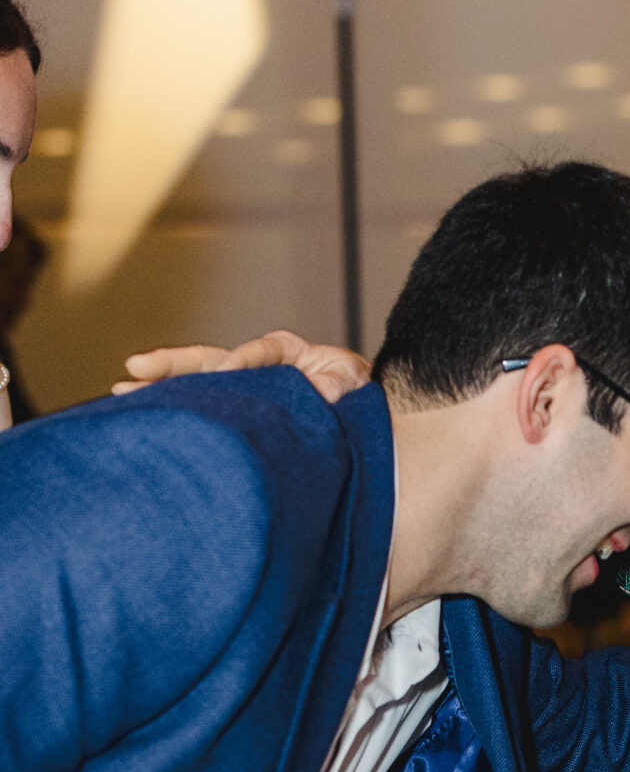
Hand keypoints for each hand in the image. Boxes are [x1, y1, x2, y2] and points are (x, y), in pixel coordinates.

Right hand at [115, 330, 371, 403]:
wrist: (363, 412)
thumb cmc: (355, 395)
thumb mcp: (349, 384)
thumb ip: (333, 387)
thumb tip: (316, 394)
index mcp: (286, 354)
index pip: (259, 353)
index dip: (242, 362)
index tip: (225, 370)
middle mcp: (256, 366)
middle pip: (209, 361)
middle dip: (173, 366)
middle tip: (135, 369)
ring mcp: (243, 386)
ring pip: (197, 382)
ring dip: (161, 387)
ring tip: (123, 392)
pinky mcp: (240, 410)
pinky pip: (206, 408)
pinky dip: (178, 412)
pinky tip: (145, 418)